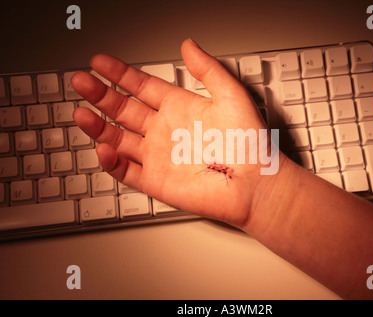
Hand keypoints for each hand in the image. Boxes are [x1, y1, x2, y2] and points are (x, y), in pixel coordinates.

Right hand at [72, 39, 283, 227]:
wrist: (256, 182)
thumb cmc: (249, 141)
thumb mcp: (231, 94)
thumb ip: (207, 69)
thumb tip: (188, 44)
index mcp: (180, 108)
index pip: (142, 87)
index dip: (120, 74)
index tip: (100, 62)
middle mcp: (166, 131)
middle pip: (125, 110)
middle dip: (101, 95)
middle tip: (81, 81)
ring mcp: (160, 156)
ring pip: (119, 139)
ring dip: (99, 127)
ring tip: (81, 112)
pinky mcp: (157, 182)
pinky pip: (127, 171)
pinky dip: (112, 162)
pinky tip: (103, 148)